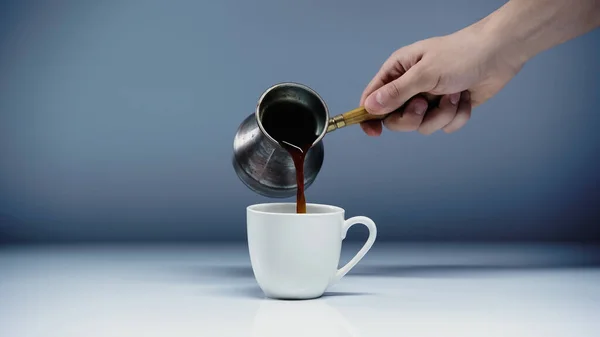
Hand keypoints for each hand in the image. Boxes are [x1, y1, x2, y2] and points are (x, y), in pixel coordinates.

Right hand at [359, 26, 524, 135]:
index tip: (373, 131)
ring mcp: (429, 99)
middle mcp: (411, 87)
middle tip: (424, 104)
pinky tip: (465, 98)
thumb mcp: (425, 73)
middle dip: (413, 117)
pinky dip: (457, 116)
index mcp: (398, 71)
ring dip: (441, 115)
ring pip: (422, 126)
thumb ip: (396, 92)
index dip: (368, 116)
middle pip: (396, 120)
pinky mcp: (448, 109)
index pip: (372, 98)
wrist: (499, 54)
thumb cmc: (461, 54)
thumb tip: (369, 107)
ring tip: (454, 95)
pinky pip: (444, 127)